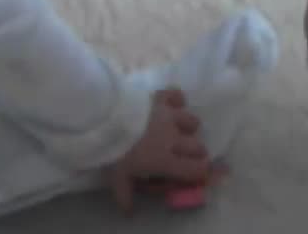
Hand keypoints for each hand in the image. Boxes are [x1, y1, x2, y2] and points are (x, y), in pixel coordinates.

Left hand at [108, 88, 212, 211]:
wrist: (107, 117)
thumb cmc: (115, 151)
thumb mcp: (118, 177)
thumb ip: (126, 195)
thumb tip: (129, 212)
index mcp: (167, 160)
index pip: (198, 169)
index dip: (200, 173)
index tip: (193, 173)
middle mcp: (174, 138)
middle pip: (198, 147)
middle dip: (193, 153)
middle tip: (181, 155)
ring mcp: (169, 116)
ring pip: (192, 121)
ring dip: (187, 127)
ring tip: (175, 129)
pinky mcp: (161, 97)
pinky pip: (177, 95)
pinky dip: (177, 99)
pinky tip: (171, 104)